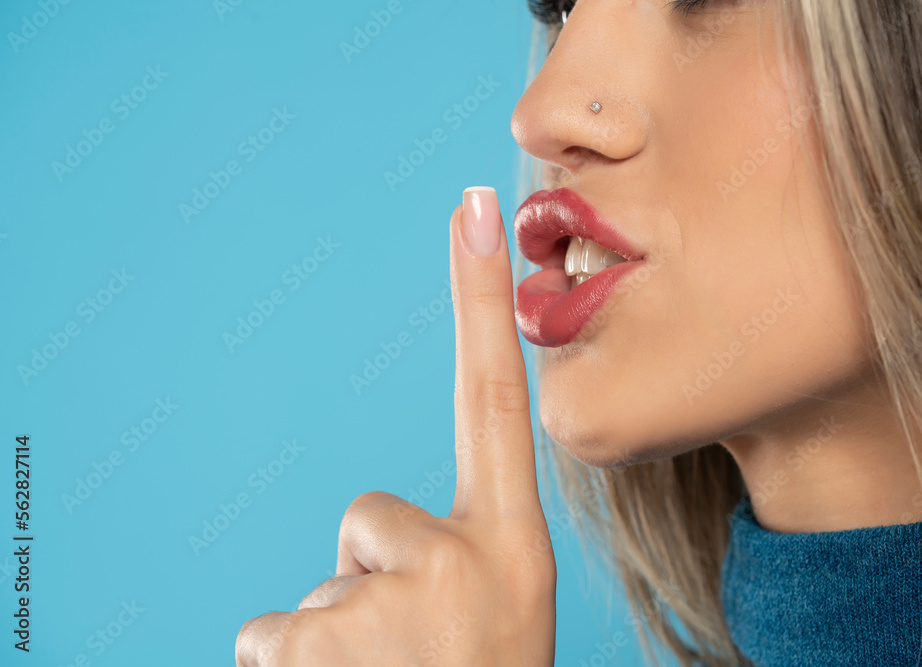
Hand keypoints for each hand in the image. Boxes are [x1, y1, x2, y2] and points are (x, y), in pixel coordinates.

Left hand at [235, 187, 555, 665]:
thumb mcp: (493, 618)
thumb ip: (450, 558)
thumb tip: (370, 547)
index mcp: (510, 548)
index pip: (493, 397)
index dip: (480, 298)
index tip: (473, 204)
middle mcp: (459, 559)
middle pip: (366, 517)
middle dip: (370, 577)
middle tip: (415, 656)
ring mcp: (388, 603)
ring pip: (320, 589)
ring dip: (338, 637)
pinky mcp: (314, 645)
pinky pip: (274, 636)